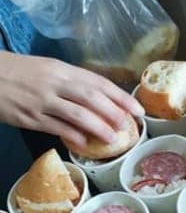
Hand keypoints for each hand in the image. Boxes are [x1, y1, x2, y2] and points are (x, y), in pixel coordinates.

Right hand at [0, 52, 144, 148]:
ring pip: (76, 114)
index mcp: (62, 69)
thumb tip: (103, 101)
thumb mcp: (49, 69)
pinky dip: (72, 136)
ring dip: (97, 127)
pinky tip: (84, 143)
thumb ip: (74, 83)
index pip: (97, 82)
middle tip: (128, 125)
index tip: (137, 109)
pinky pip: (56, 128)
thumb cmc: (22, 72)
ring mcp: (41, 101)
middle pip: (90, 97)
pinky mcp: (29, 118)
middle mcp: (54, 83)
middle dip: (113, 112)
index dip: (120, 96)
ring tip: (113, 138)